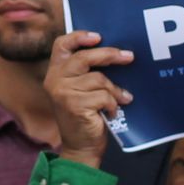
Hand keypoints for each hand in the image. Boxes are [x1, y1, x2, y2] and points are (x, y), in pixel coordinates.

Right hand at [44, 31, 132, 168]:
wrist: (80, 147)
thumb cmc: (84, 116)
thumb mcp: (78, 90)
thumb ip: (85, 72)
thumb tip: (114, 52)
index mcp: (55, 72)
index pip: (62, 45)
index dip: (80, 37)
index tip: (98, 37)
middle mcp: (55, 80)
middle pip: (85, 57)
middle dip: (110, 55)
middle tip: (129, 57)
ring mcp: (64, 93)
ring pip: (99, 78)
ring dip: (114, 90)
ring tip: (120, 98)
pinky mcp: (76, 105)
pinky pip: (104, 96)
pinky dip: (113, 104)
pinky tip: (112, 112)